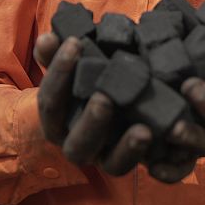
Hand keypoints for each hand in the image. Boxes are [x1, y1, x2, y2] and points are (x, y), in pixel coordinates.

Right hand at [33, 33, 153, 174]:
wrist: (112, 105)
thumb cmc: (87, 79)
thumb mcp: (73, 66)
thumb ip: (57, 54)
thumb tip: (47, 38)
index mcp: (57, 121)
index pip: (50, 102)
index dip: (59, 72)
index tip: (75, 42)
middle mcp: (77, 144)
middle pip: (77, 144)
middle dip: (90, 122)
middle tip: (104, 98)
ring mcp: (105, 158)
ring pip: (111, 165)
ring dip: (125, 148)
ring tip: (143, 130)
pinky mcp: (130, 162)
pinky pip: (137, 167)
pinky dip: (146, 155)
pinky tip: (157, 135)